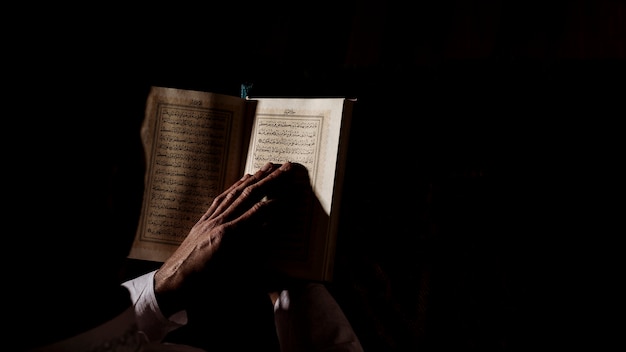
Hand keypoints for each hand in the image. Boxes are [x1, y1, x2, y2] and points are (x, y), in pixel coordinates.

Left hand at [154, 161, 310, 315]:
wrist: (172, 285)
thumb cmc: (204, 286)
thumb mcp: (233, 273)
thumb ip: (252, 251)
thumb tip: (270, 230)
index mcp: (228, 236)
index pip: (259, 212)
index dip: (278, 200)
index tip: (293, 189)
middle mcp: (219, 222)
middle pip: (249, 195)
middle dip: (270, 179)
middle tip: (286, 167)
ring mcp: (210, 220)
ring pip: (235, 193)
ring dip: (254, 178)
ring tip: (268, 167)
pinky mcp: (203, 221)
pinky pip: (220, 199)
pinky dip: (234, 188)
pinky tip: (243, 180)